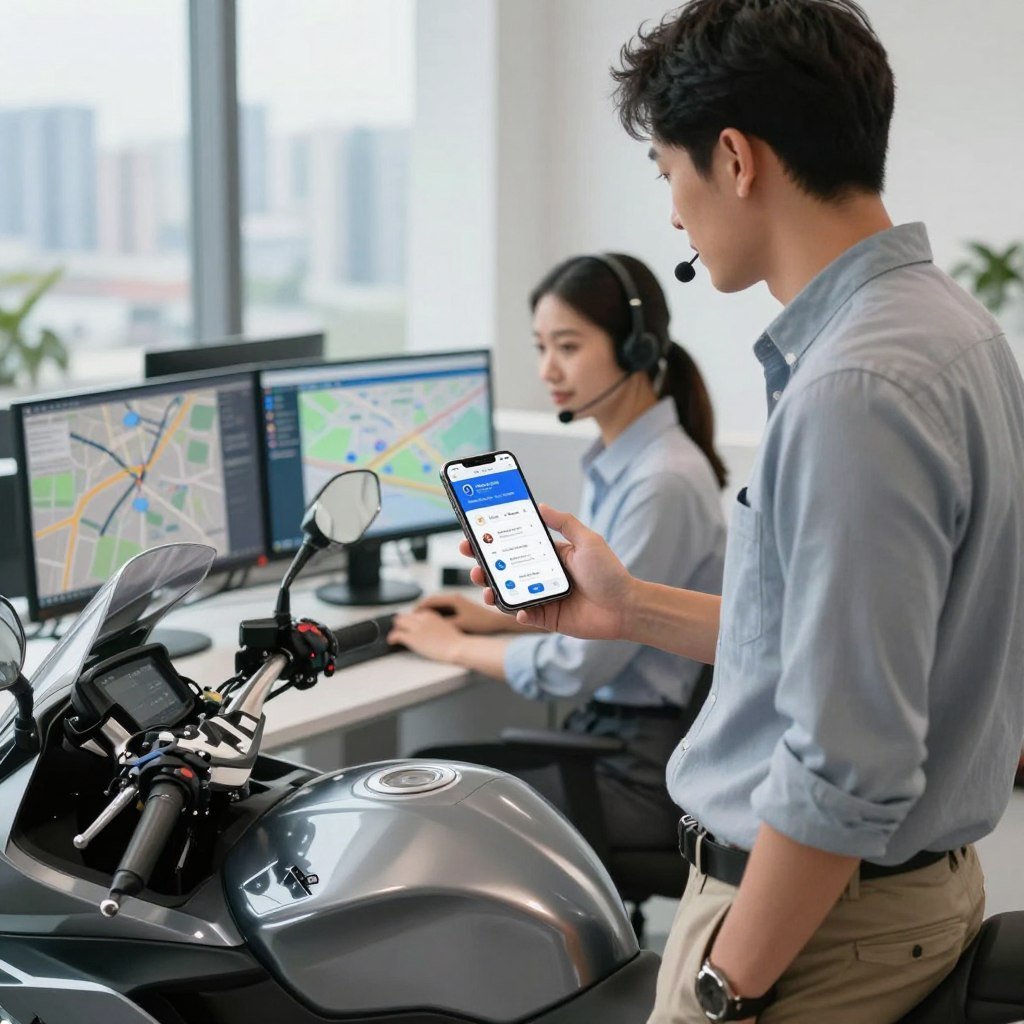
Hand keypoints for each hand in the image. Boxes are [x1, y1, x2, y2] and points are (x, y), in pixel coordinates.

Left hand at [387, 609, 464, 662]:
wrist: (458, 647)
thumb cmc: (456, 641)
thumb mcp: (447, 626)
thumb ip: (436, 624)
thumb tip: (430, 630)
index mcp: (431, 614)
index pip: (414, 614)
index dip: (410, 621)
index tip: (408, 626)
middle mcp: (422, 618)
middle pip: (404, 617)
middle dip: (401, 624)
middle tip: (400, 631)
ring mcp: (416, 627)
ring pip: (398, 623)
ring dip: (396, 629)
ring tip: (394, 636)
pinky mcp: (412, 638)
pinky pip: (396, 634)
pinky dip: (392, 637)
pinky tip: (391, 641)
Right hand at [416, 593, 504, 633]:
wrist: (496, 621)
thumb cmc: (480, 622)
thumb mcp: (460, 625)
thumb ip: (445, 624)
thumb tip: (429, 626)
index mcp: (453, 599)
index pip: (430, 600)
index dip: (419, 607)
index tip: (411, 615)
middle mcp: (455, 598)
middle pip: (432, 601)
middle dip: (422, 609)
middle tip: (412, 618)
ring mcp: (458, 602)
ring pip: (438, 604)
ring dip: (429, 611)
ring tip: (420, 621)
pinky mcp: (461, 607)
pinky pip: (444, 608)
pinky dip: (436, 613)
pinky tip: (434, 622)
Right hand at [460, 504, 633, 639]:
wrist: (626, 607)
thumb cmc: (610, 573)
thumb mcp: (588, 541)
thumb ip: (565, 523)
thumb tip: (541, 505)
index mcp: (549, 556)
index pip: (514, 546)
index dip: (492, 542)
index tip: (473, 535)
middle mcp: (542, 576)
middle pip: (505, 570)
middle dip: (484, 565)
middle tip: (472, 561)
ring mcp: (542, 597)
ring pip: (508, 593)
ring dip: (492, 590)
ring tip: (485, 585)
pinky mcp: (547, 618)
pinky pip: (525, 615)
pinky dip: (517, 612)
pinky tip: (519, 608)